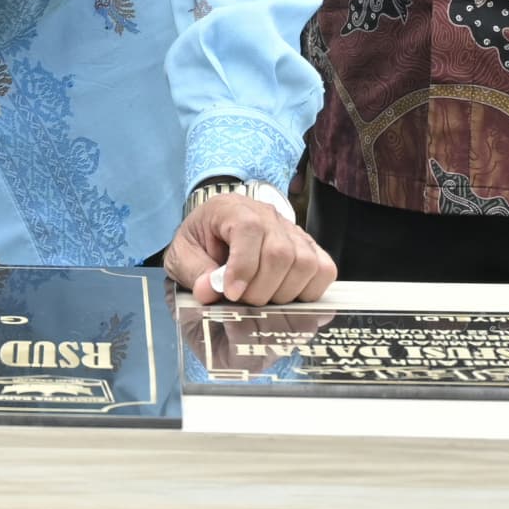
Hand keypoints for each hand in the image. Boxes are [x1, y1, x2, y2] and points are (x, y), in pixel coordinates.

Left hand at [166, 185, 332, 304]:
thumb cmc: (200, 242)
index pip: (249, 230)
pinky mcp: (308, 247)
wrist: (213, 231)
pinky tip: (285, 295)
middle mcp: (268, 215)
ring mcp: (293, 230)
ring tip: (261, 297)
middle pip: (281, 253)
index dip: (243, 266)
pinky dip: (309, 290)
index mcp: (232, 209)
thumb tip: (209, 291)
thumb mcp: (182, 256)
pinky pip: (325, 269)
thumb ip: (194, 273)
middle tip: (242, 299)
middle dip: (261, 288)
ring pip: (306, 263)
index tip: (231, 293)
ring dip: (284, 292)